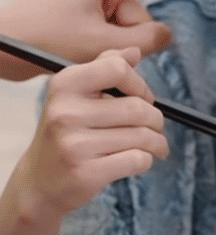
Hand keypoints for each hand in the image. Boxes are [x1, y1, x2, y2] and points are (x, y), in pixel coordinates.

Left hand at [0, 0, 215, 79]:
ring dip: (117, 46)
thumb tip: (166, 36)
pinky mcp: (93, 13)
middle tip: (94, 47)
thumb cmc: (39, 36)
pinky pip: (120, 34)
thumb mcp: (97, 43)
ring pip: (134, 31)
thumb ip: (142, 40)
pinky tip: (81, 49)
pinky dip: (109, 47)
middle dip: (129, 38)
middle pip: (145, 17)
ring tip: (81, 49)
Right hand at [9, 47, 168, 221]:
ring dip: (157, 142)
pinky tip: (142, 159)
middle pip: (138, 108)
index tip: (144, 98)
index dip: (140, 84)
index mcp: (65, 85)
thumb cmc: (68, 132)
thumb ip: (105, 67)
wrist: (40, 182)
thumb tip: (135, 51)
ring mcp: (74, 144)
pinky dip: (147, 160)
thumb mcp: (77, 94)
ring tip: (156, 145)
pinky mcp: (86, 173)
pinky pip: (138, 159)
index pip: (118, 69)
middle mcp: (65, 112)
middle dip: (156, 119)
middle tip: (156, 127)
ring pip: (142, 136)